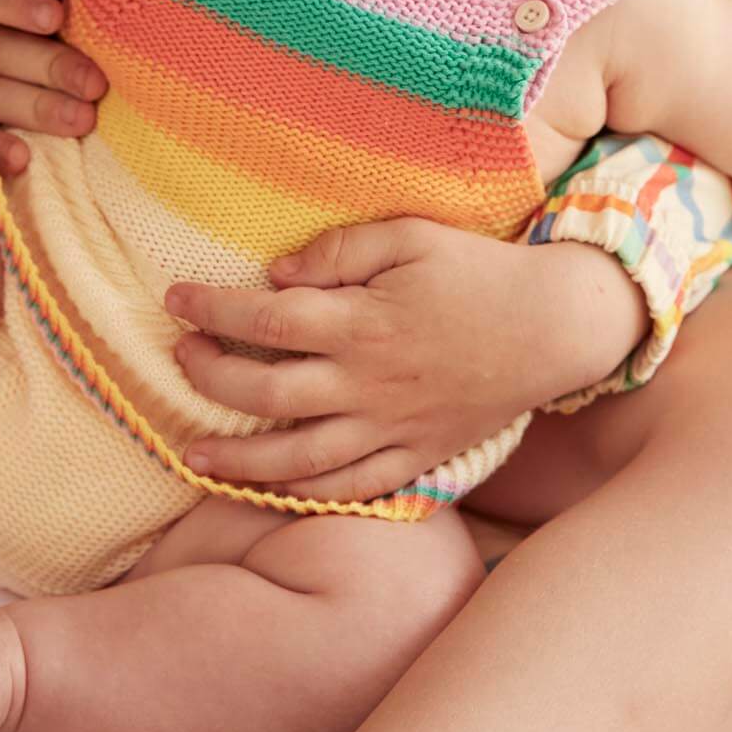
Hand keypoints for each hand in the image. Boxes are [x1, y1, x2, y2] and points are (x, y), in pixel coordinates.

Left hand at [168, 217, 646, 504]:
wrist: (556, 328)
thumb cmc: (481, 273)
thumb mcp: (413, 235)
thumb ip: (341, 249)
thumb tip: (276, 275)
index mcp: (365, 322)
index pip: (266, 319)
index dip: (211, 309)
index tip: (175, 298)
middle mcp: (369, 383)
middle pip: (266, 393)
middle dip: (209, 378)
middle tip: (179, 356)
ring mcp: (392, 428)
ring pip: (297, 460)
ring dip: (237, 460)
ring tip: (192, 454)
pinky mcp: (415, 456)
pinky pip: (351, 488)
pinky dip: (303, 495)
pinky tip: (269, 489)